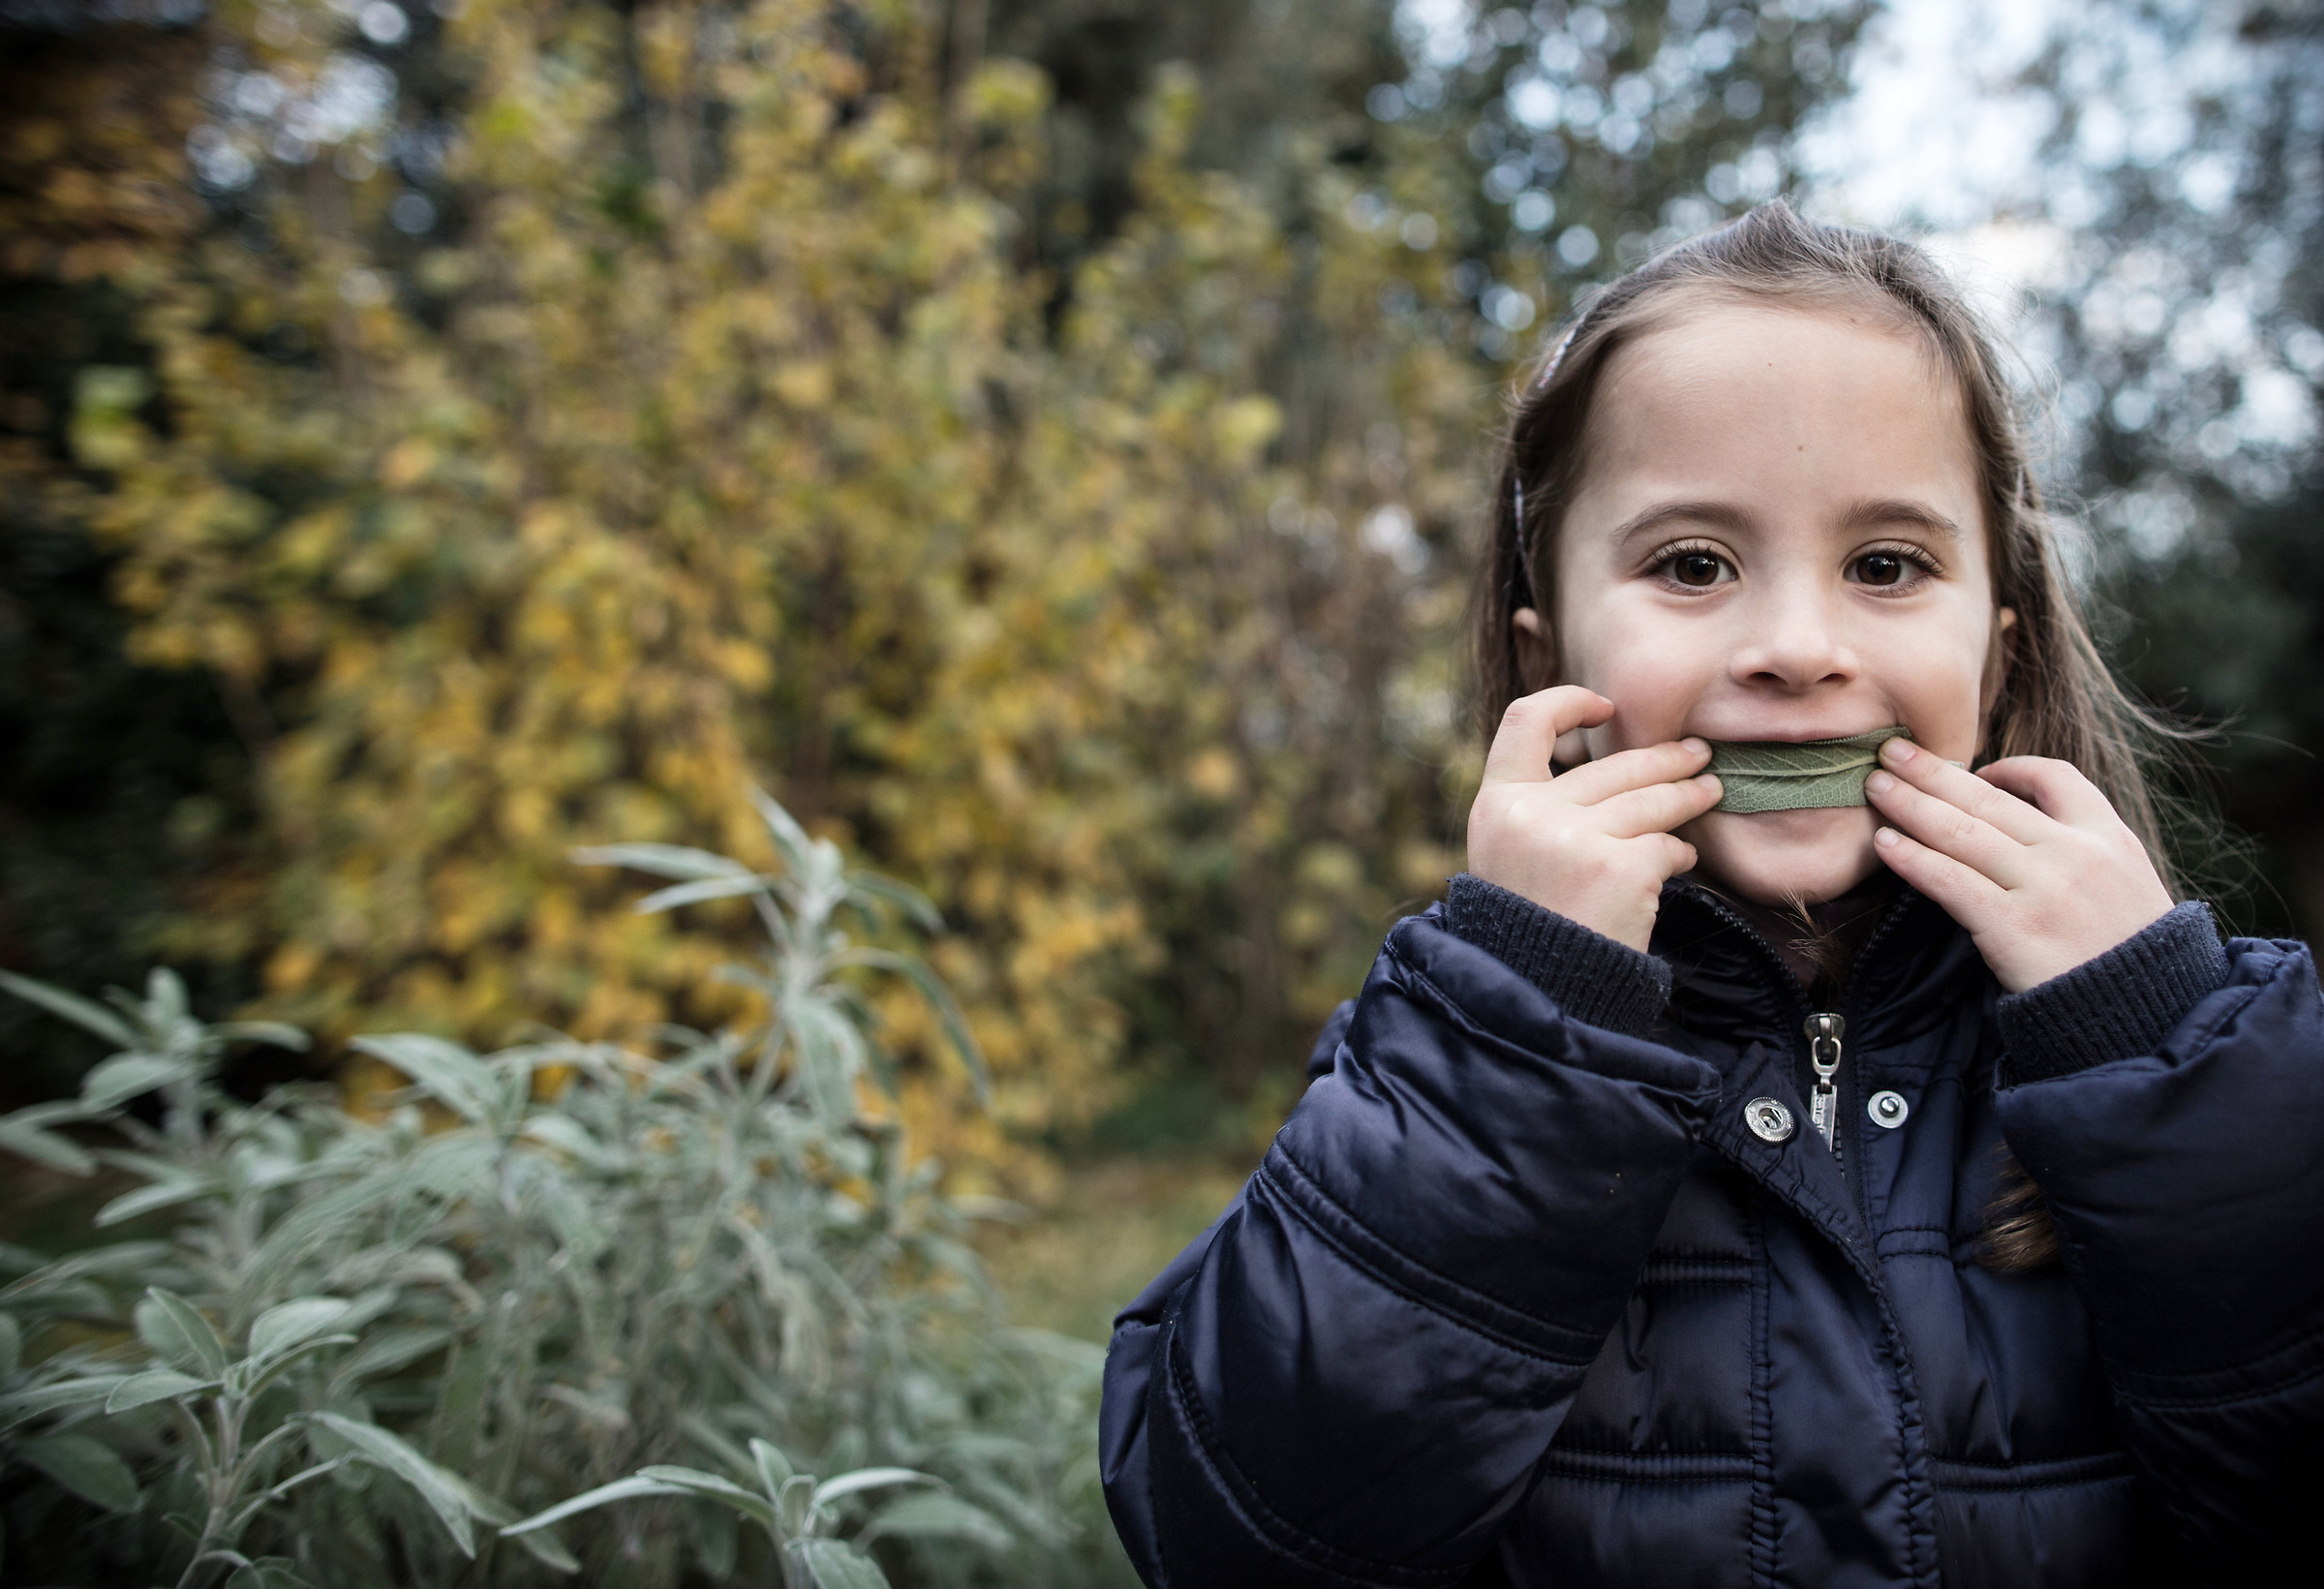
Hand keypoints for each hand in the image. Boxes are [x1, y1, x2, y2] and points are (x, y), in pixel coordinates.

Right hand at [1467, 686, 1723, 951]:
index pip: (1526, 720)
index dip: (1570, 702)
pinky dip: (1679, 857)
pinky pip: (1668, 846)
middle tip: (1697, 755)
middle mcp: (1532, 812)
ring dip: (1690, 795)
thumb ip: (1537, 809)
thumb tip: (1597, 766)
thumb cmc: (1528, 931)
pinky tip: (1680, 865)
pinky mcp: (1621, 868)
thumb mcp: (1506, 857)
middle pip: (1613, 766)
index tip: (1606, 708)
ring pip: (1652, 800)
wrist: (1537, 997)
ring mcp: (1576, 838)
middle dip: (1664, 758)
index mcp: (1496, 804)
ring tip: (1710, 791)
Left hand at [1865, 737, 2172, 992]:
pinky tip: (1885, 844)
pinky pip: (1950, 881)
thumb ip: (2086, 856)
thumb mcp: (2131, 888)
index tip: (1975, 768)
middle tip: (1891, 750)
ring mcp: (2043, 887)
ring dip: (1910, 804)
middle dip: (1933, 772)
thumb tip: (2028, 834)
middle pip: (1989, 798)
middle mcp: (2074, 852)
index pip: (2057, 777)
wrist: (2151, 1018)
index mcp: (2110, 837)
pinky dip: (1912, 858)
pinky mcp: (2012, 926)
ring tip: (1875, 786)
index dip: (2009, 767)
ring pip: (1961, 831)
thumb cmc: (2133, 961)